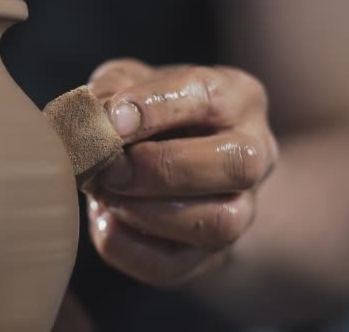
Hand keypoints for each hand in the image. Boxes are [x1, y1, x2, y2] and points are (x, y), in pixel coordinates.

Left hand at [84, 59, 277, 286]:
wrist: (167, 164)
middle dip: (162, 168)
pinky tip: (106, 219)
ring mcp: (241, 210)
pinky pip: (173, 266)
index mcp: (237, 98)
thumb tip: (94, 124)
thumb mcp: (127, 83)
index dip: (155, 108)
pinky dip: (126, 247)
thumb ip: (109, 93)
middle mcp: (254, 154)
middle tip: (112, 167)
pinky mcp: (210, 254)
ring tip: (106, 194)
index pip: (209, 96)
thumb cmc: (147, 115)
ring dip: (146, 211)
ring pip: (218, 223)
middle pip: (237, 165)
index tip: (111, 120)